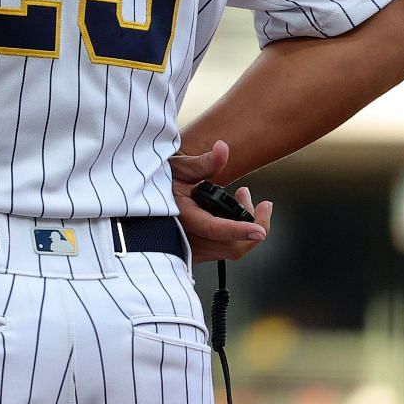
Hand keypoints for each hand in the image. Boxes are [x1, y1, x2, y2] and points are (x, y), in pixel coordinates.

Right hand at [170, 139, 271, 263]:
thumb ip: (204, 162)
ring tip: (242, 200)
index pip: (215, 228)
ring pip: (231, 250)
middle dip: (253, 224)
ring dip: (245, 229)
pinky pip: (223, 250)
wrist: (144, 197)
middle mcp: (186, 238)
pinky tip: (232, 215)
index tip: (260, 230)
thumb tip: (222, 149)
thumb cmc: (160, 181)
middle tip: (259, 203)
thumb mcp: (180, 168)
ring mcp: (191, 250)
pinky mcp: (196, 253)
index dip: (239, 230)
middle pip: (232, 246)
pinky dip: (235, 235)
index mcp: (183, 216)